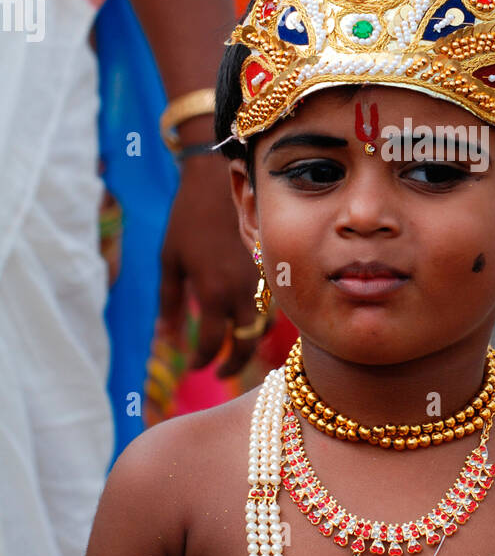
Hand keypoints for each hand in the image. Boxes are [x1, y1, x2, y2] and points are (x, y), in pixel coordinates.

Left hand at [158, 154, 259, 377]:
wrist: (219, 182)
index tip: (193, 368)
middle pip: (246, 343)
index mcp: (213, 292)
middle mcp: (241, 291)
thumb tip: (165, 339)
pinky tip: (245, 321)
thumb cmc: (187, 220)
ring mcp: (259, 280)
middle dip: (234, 363)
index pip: (212, 342)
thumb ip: (169, 303)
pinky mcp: (267, 269)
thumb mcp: (170, 262)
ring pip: (263, 326)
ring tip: (234, 350)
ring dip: (250, 343)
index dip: (202, 360)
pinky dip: (259, 320)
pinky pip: (269, 306)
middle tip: (220, 373)